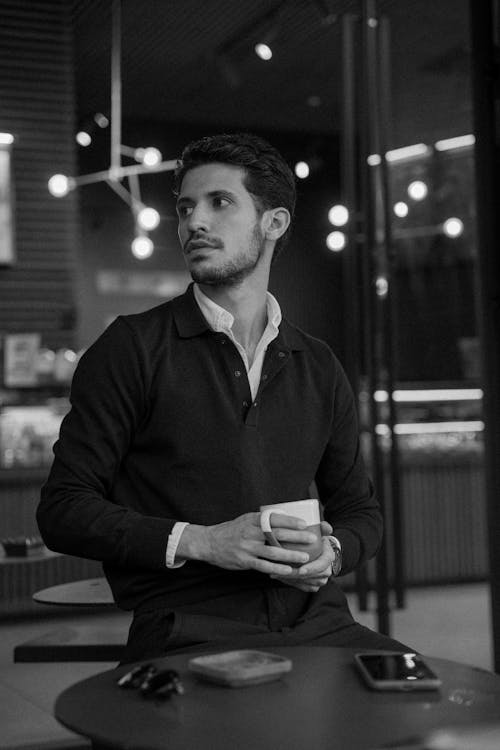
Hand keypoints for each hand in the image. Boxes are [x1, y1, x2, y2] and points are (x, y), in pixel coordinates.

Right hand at [179, 512, 319, 575]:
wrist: (209, 542)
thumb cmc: (232, 530)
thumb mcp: (246, 520)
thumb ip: (262, 521)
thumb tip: (283, 519)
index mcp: (253, 520)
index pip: (274, 519)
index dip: (290, 521)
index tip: (305, 523)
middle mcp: (251, 533)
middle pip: (277, 534)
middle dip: (296, 537)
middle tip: (312, 539)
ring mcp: (248, 548)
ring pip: (273, 552)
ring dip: (290, 555)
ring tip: (305, 557)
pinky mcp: (244, 561)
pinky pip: (264, 566)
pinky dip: (277, 569)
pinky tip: (288, 571)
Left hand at [270, 521, 334, 592]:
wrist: (317, 551)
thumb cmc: (315, 540)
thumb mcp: (319, 532)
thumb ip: (323, 527)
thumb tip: (326, 527)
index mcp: (329, 557)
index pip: (323, 564)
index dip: (312, 568)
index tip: (301, 569)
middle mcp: (327, 570)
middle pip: (314, 576)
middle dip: (298, 576)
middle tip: (282, 572)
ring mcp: (321, 579)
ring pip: (308, 583)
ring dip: (292, 580)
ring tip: (276, 574)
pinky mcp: (313, 585)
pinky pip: (304, 587)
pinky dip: (292, 583)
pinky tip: (280, 577)